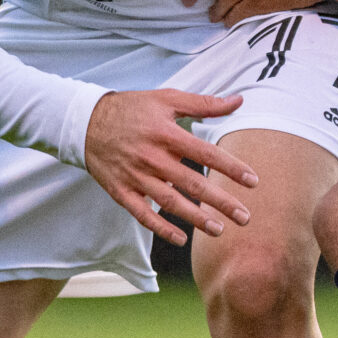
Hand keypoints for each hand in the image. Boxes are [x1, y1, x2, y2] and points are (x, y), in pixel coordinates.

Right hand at [83, 88, 258, 246]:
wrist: (85, 122)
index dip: (231, 167)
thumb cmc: (132, 109)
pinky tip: (180, 239)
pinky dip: (160, 228)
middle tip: (245, 217)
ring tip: (219, 230)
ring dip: (195, 219)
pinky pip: (142, 214)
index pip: (206, 153)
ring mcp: (136, 177)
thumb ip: (203, 103)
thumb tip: (239, 100)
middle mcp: (152, 157)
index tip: (253, 181)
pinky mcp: (121, 191)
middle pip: (192, 183)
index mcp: (166, 134)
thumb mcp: (166, 98)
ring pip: (170, 202)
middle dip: (221, 201)